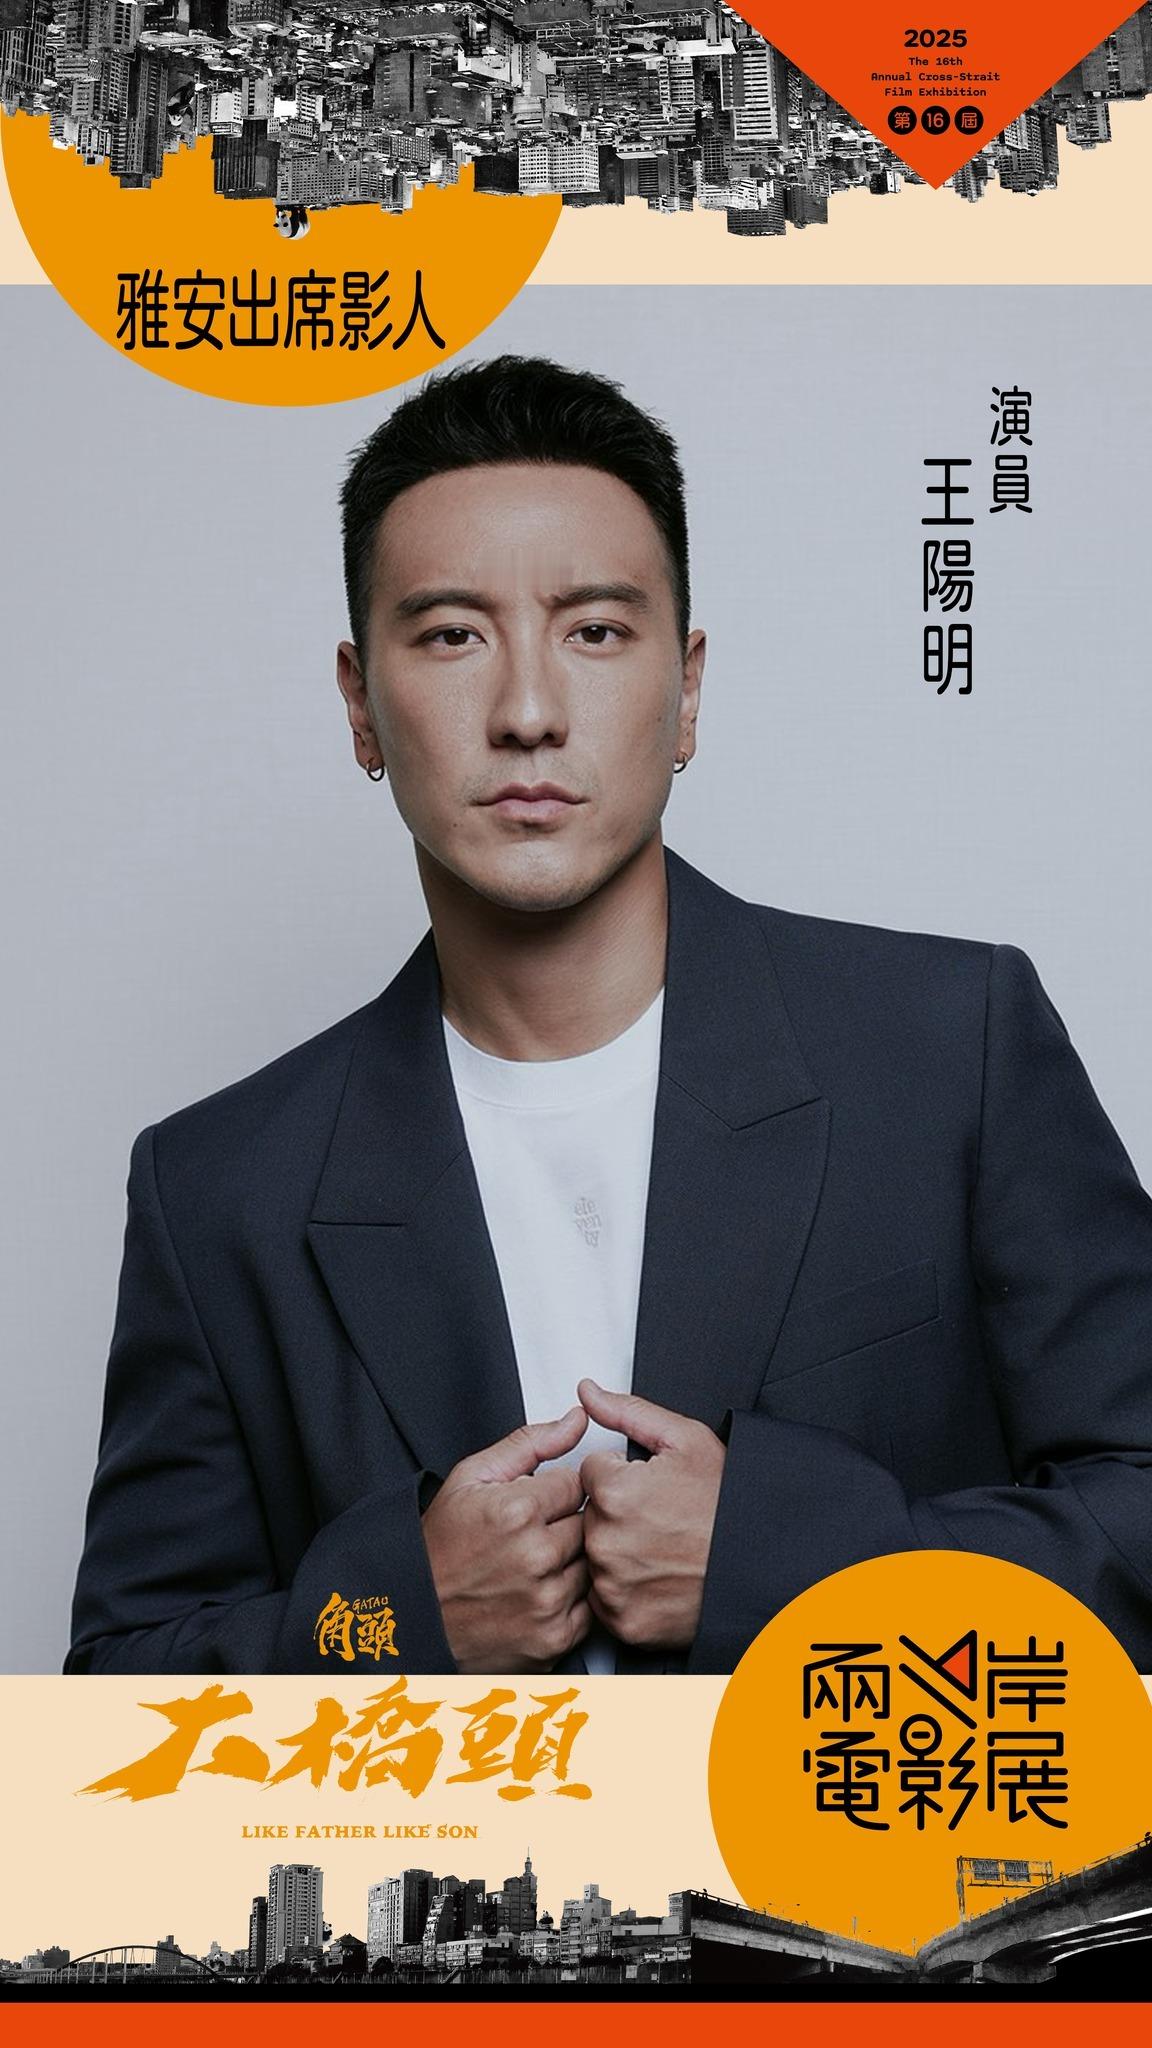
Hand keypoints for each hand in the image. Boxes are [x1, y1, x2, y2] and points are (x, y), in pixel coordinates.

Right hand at [421, 1406, 590, 1671]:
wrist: (415, 1616)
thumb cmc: (441, 1546)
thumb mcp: (472, 1477)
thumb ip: (531, 1442)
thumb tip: (578, 1418)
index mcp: (517, 1510)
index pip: (578, 1484)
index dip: (557, 1492)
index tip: (534, 1505)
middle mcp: (536, 1556)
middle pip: (590, 1524)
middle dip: (568, 1525)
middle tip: (535, 1534)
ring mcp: (547, 1601)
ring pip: (594, 1564)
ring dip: (573, 1562)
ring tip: (536, 1564)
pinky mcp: (554, 1637)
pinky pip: (591, 1606)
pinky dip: (573, 1599)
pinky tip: (541, 1592)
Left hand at [577, 1379, 724, 1649]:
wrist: (762, 1566)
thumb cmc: (729, 1504)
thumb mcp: (686, 1440)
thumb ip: (627, 1412)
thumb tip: (587, 1391)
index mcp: (614, 1492)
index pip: (590, 1473)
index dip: (623, 1477)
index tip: (653, 1490)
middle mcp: (605, 1541)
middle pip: (590, 1515)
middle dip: (617, 1513)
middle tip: (662, 1520)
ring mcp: (613, 1585)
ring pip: (594, 1556)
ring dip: (618, 1550)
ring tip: (662, 1548)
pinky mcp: (623, 1622)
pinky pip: (605, 1597)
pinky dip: (625, 1589)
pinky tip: (657, 1576)